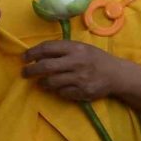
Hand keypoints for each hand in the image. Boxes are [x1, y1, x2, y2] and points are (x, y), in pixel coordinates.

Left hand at [22, 39, 140, 110]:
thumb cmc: (94, 58)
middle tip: (24, 73)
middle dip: (31, 70)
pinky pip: (63, 93)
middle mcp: (76, 62)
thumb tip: (37, 54)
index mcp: (75, 48)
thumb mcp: (80, 47)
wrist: (116, 74)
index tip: (24, 58)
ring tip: (40, 82)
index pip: (47, 48)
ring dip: (42, 83)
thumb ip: (61, 49)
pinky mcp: (83, 91)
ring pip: (52, 82)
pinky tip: (57, 88)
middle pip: (46, 66)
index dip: (32, 53)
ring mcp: (80, 78)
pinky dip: (57, 91)